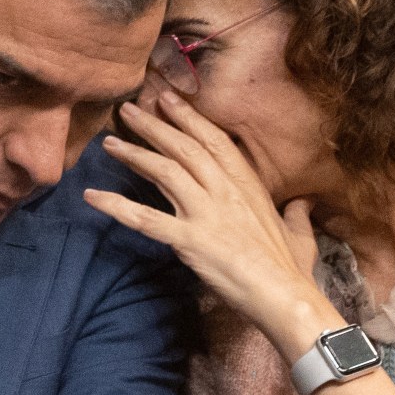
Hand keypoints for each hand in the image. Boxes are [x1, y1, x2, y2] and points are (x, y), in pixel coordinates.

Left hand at [84, 91, 333, 355]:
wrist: (284, 296)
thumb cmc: (291, 269)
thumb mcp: (300, 234)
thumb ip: (297, 215)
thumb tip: (303, 205)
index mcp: (248, 185)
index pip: (214, 140)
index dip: (188, 117)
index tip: (167, 98)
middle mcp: (224, 190)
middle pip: (184, 147)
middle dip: (154, 125)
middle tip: (128, 108)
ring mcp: (206, 212)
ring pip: (164, 171)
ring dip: (133, 154)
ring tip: (109, 142)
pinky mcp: (189, 240)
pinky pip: (145, 219)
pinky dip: (115, 206)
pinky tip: (91, 196)